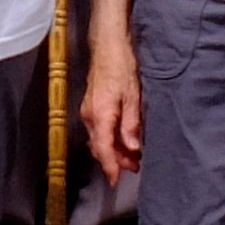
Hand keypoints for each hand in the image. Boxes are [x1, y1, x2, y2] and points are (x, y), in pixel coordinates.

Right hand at [79, 34, 142, 181]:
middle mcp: (90, 115)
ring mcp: (89, 109)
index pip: (103, 149)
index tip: (117, 181)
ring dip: (114, 149)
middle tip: (136, 166)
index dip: (110, 167)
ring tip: (134, 154)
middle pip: (100, 147)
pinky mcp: (92, 104)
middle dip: (116, 160)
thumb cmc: (121, 65)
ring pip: (99, 138)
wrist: (108, 43)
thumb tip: (133, 148)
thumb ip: (132, 124)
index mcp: (100, 115)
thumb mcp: (133, 95)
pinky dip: (110, 137)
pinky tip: (124, 137)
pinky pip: (99, 128)